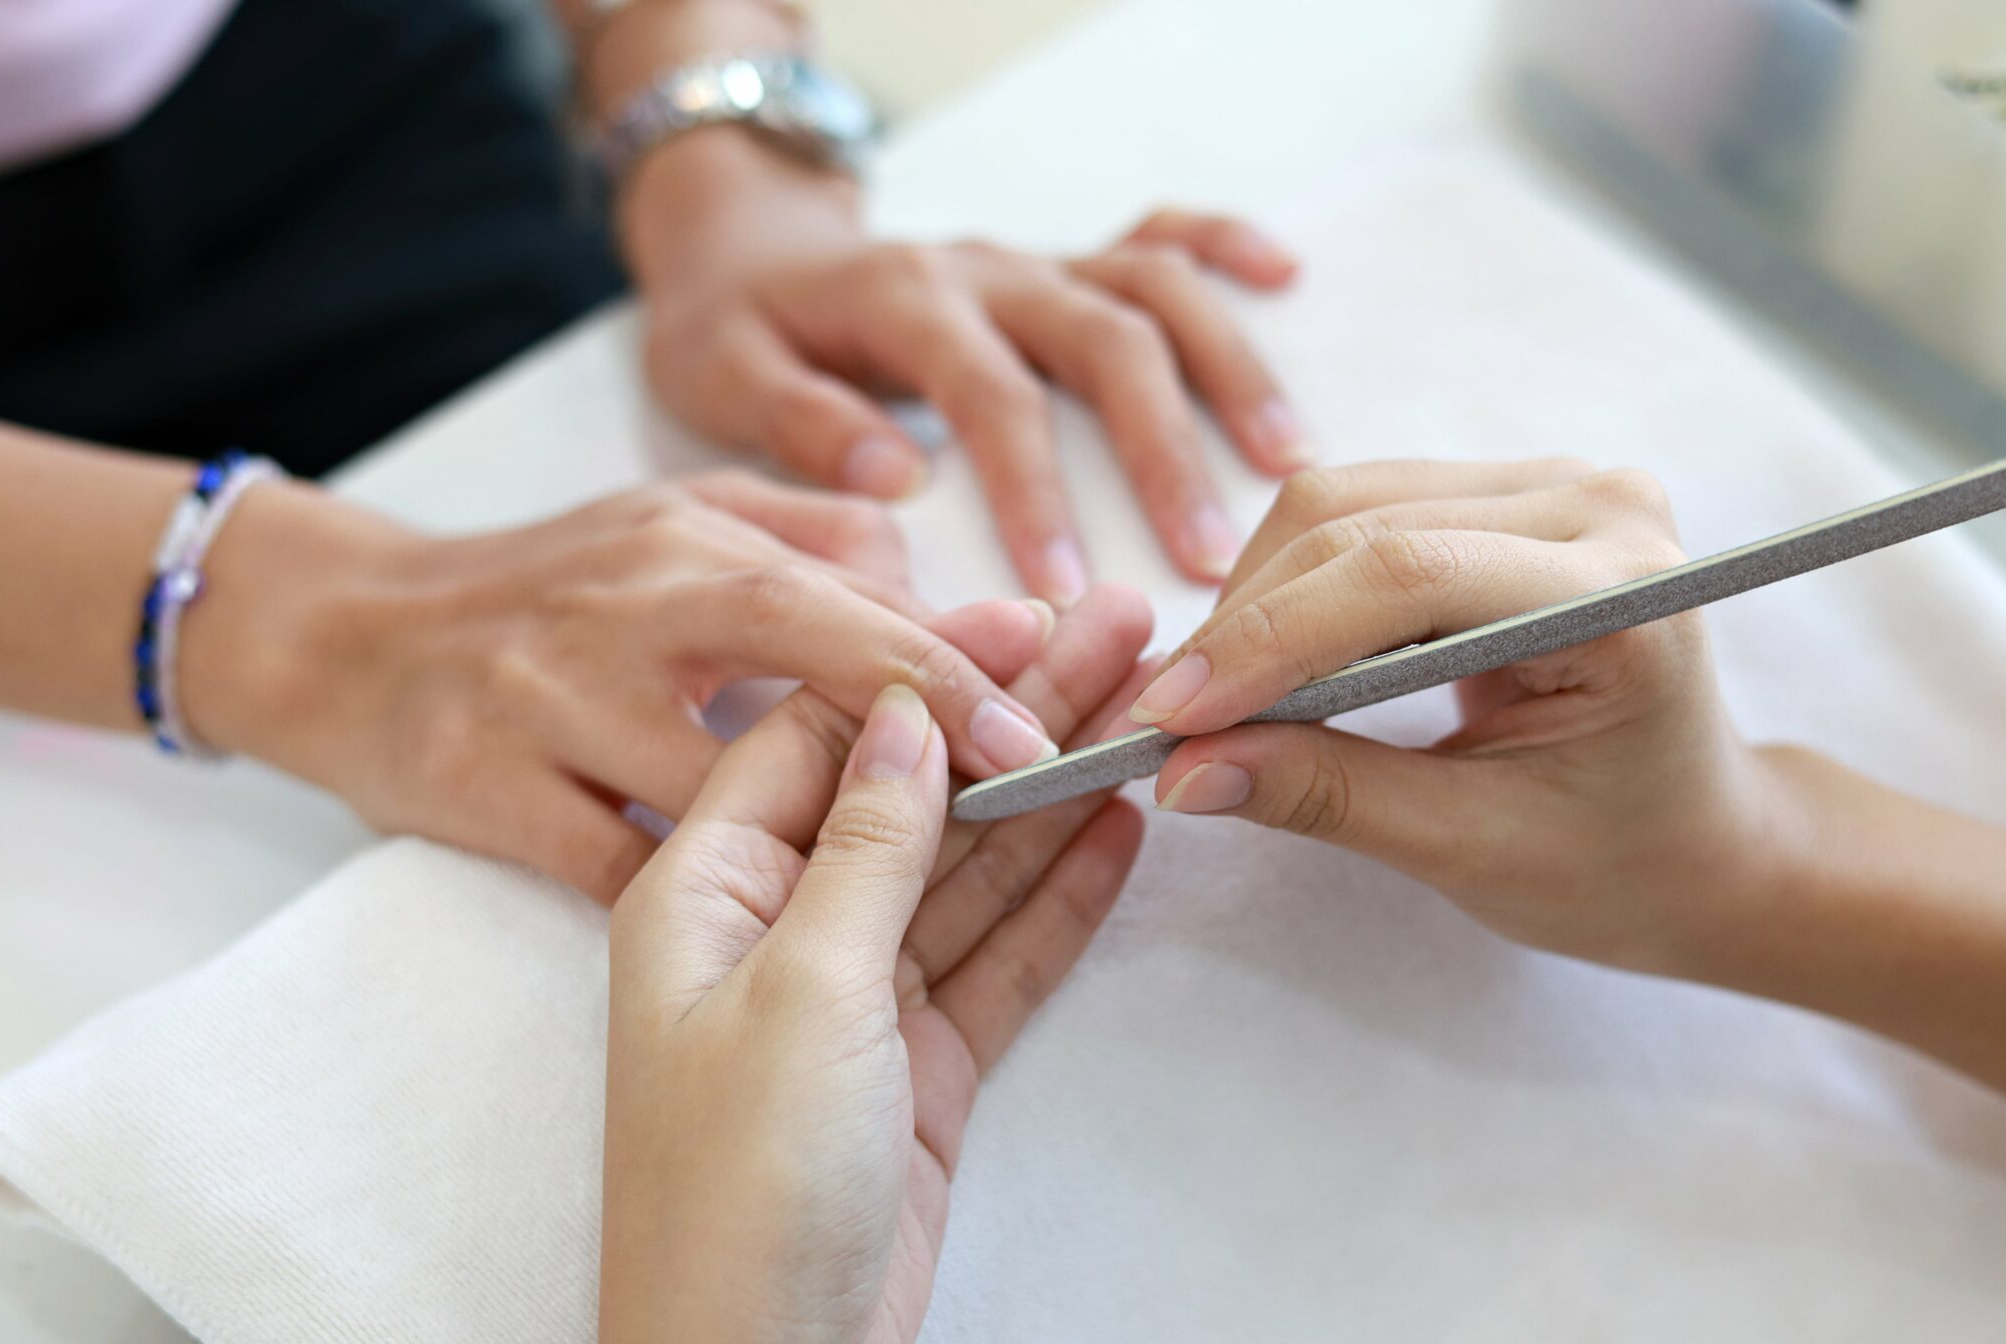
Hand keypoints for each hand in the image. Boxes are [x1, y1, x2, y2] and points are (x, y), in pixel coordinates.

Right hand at [180, 470, 1070, 901]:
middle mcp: (621, 621)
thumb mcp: (670, 522)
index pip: (835, 600)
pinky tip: (786, 943)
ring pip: (711, 789)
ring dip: (830, 836)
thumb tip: (931, 559)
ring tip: (945, 869)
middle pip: (790, 668)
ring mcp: (549, 712)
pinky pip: (616, 869)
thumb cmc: (540, 585)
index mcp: (679, 549)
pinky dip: (702, 902)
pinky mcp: (490, 799)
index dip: (944, 654)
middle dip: (921, 719)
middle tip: (1039, 764)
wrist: (340, 636)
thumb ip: (803, 536)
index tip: (1049, 697)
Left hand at [601, 586, 1153, 1343]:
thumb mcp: (805, 986)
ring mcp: (852, 1002)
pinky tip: (1119, 828)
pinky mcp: (916, 1070)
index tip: (1023, 613)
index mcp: (704, 889)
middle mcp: (775, 929)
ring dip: (1051, 792)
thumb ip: (868, 842)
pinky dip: (1058, 898)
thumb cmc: (737, 1184)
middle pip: (910, 791)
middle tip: (1120, 631)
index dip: (923, 665)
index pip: (820, 734)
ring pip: (965, 869)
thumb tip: (905, 707)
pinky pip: (996, 958)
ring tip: (1147, 704)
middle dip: (1012, 712)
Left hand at [622, 128, 1306, 600]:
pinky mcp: (1059, 259)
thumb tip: (898, 480)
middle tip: (1205, 557)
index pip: (992, 399)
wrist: (740, 244)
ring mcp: (1033, 260)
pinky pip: (1156, 233)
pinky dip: (1224, 246)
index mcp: (907, 303)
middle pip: (1103, 341)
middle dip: (1162, 450)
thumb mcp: (719, 374)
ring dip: (1226, 369)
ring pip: (1152, 289)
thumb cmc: (734, 328)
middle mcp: (987, 271)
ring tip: (1284, 463)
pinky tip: (1287, 278)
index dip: (1035, 494)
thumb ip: (800, 423)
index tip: (1066, 588)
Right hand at [1125, 459, 1804, 970]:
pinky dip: (1289, 586)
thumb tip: (1184, 770)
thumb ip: (1330, 796)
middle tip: (1162, 725)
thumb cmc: (1620, 864)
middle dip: (1243, 628)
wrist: (1704, 843)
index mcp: (1623, 595)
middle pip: (1358, 523)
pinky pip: (1359, 510)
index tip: (1169, 718)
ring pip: (1341, 503)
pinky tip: (1259, 664)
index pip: (1406, 578)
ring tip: (1205, 702)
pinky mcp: (1506, 494)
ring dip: (1254, 601)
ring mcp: (1553, 485)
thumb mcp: (1475, 850)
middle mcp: (1596, 504)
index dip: (1270, 642)